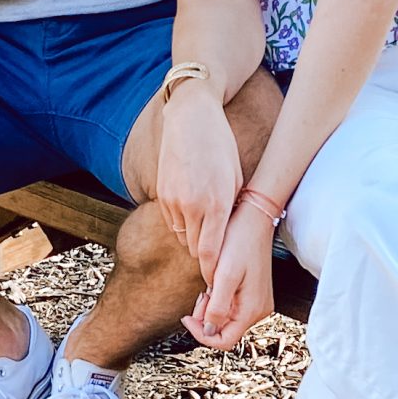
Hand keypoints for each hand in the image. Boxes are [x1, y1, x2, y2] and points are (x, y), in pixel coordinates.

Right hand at [155, 83, 243, 280]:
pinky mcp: (161, 194)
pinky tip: (191, 206)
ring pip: (181, 237)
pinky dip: (181, 221)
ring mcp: (173, 201)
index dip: (213, 272)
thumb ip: (230, 210)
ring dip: (192, 236)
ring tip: (205, 224)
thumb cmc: (221, 146)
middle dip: (205, 254)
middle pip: (195, 250)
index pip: (211, 254)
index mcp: (217, 204)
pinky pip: (171, 221)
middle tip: (216, 254)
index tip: (217, 280)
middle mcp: (193, 206)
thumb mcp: (236, 178)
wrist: (190, 118)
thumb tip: (227, 236)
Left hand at [183, 201, 275, 351]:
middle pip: (225, 331)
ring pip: (227, 319)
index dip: (202, 335)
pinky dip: (218, 300)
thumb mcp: (224, 275)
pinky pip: (232, 306)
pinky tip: (213, 284)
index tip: (187, 318)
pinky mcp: (253, 292)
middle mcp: (258, 310)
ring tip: (205, 288)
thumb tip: (210, 331)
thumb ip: (217, 307)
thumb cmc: (240, 242)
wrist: (254, 219)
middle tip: (198, 296)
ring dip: (211, 308)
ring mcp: (257, 302)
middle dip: (206, 319)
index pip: (224, 341)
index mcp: (252, 309)